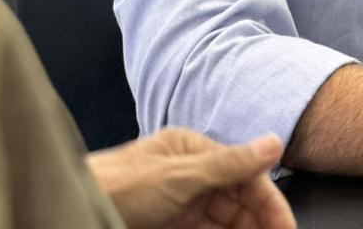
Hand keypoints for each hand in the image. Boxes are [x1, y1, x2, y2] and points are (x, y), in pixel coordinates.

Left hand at [85, 128, 295, 228]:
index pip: (245, 175)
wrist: (76, 207)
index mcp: (193, 150)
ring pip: (225, 221)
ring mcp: (179, 203)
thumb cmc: (117, 186)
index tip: (286, 228)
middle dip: (259, 222)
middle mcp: (190, 174)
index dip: (270, 203)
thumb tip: (272, 142)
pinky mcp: (170, 226)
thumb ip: (229, 163)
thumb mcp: (179, 176)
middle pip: (238, 201)